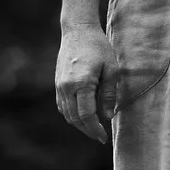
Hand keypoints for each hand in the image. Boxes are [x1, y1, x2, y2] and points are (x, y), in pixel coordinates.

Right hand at [55, 21, 122, 141]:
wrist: (77, 31)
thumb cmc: (98, 47)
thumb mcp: (111, 69)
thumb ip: (109, 94)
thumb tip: (108, 116)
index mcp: (82, 83)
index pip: (86, 115)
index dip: (95, 129)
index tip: (103, 138)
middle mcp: (67, 87)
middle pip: (75, 118)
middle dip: (87, 130)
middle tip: (99, 136)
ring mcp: (60, 86)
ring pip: (67, 114)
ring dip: (79, 124)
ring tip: (93, 128)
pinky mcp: (57, 83)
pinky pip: (63, 106)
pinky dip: (72, 115)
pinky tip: (82, 116)